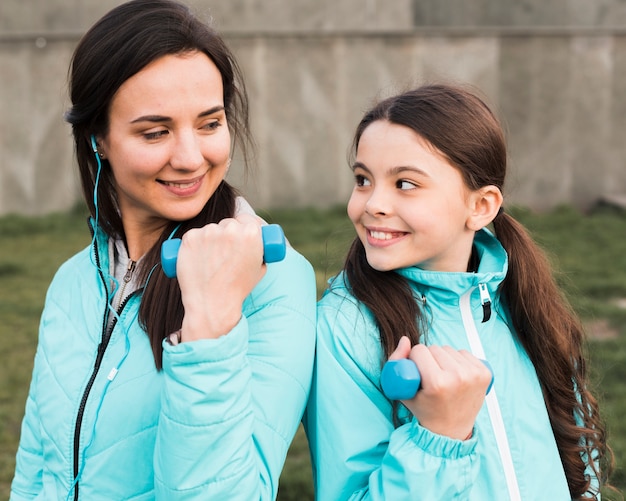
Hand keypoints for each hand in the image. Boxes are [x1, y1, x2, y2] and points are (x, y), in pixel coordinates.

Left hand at [175, 214, 266, 340]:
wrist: (212, 304)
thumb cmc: (237, 288)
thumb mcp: (260, 268)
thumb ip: (259, 249)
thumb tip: (255, 239)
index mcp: (252, 234)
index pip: (248, 220)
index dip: (244, 228)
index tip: (239, 237)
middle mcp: (230, 229)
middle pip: (229, 223)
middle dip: (228, 234)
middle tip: (224, 252)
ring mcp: (208, 232)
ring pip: (211, 229)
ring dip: (211, 239)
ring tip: (211, 261)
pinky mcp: (190, 238)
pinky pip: (194, 235)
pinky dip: (195, 244)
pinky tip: (198, 259)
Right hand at [388, 336, 491, 439]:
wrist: (451, 431)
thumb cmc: (424, 411)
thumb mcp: (402, 392)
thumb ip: (396, 362)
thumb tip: (405, 339)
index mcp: (437, 383)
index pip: (419, 350)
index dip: (414, 359)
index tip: (417, 373)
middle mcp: (458, 377)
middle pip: (435, 348)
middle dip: (429, 358)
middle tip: (430, 376)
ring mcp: (474, 375)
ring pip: (449, 349)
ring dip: (443, 358)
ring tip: (443, 376)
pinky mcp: (485, 373)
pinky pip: (464, 353)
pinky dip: (458, 360)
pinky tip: (456, 375)